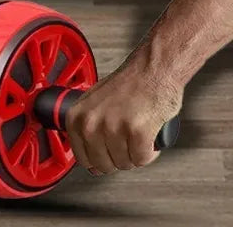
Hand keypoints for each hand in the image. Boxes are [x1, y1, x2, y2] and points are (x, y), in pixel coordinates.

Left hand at [64, 61, 182, 175]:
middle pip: (104, 166)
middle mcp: (91, 123)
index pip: (83, 159)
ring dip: (136, 154)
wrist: (155, 67)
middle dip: (119, 158)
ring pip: (124, 164)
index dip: (101, 158)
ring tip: (140, 132)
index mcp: (77, 117)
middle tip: (128, 139)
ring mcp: (113, 128)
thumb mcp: (96, 101)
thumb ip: (88, 126)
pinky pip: (142, 159)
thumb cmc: (131, 81)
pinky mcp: (137, 132)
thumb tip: (87, 159)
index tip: (110, 149)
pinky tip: (150, 135)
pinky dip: (150, 152)